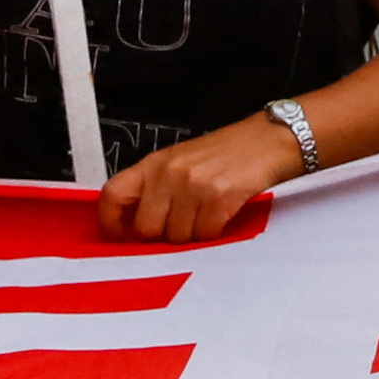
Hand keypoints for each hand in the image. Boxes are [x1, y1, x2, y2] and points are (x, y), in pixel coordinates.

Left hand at [99, 113, 301, 243]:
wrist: (267, 141)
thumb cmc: (224, 154)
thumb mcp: (181, 162)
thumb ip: (156, 190)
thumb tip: (137, 229)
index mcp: (154, 163)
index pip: (113, 194)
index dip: (111, 223)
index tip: (120, 238)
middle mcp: (169, 173)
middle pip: (146, 228)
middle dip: (162, 237)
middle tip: (181, 227)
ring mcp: (194, 184)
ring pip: (177, 237)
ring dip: (192, 236)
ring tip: (206, 215)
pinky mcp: (219, 196)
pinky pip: (205, 235)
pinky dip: (213, 234)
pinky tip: (221, 216)